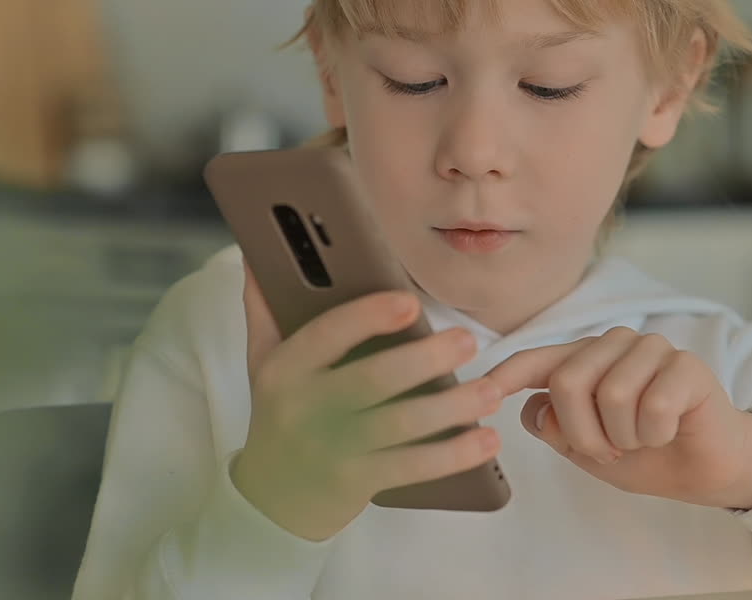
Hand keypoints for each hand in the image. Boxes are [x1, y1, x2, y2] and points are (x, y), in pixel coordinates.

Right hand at [231, 265, 503, 540]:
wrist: (271, 499)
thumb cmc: (281, 414)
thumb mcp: (263, 362)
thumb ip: (265, 307)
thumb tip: (260, 252)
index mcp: (286, 368)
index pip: (326, 335)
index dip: (368, 318)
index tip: (411, 301)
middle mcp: (307, 407)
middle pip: (372, 380)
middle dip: (425, 360)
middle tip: (468, 341)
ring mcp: (334, 448)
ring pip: (401, 424)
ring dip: (452, 407)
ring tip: (491, 390)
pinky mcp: (360, 481)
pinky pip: (413, 466)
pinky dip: (453, 454)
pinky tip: (486, 440)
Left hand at [485, 327, 751, 509]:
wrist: (706, 470)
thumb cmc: (644, 453)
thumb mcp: (587, 449)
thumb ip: (556, 428)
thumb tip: (532, 408)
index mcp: (583, 361)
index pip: (536, 360)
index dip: (505, 374)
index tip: (482, 391)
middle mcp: (612, 345)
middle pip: (569, 382)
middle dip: (584, 434)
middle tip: (609, 450)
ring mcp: (651, 349)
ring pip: (611, 395)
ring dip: (624, 437)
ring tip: (641, 439)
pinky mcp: (686, 364)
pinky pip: (652, 406)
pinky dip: (655, 434)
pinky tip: (669, 431)